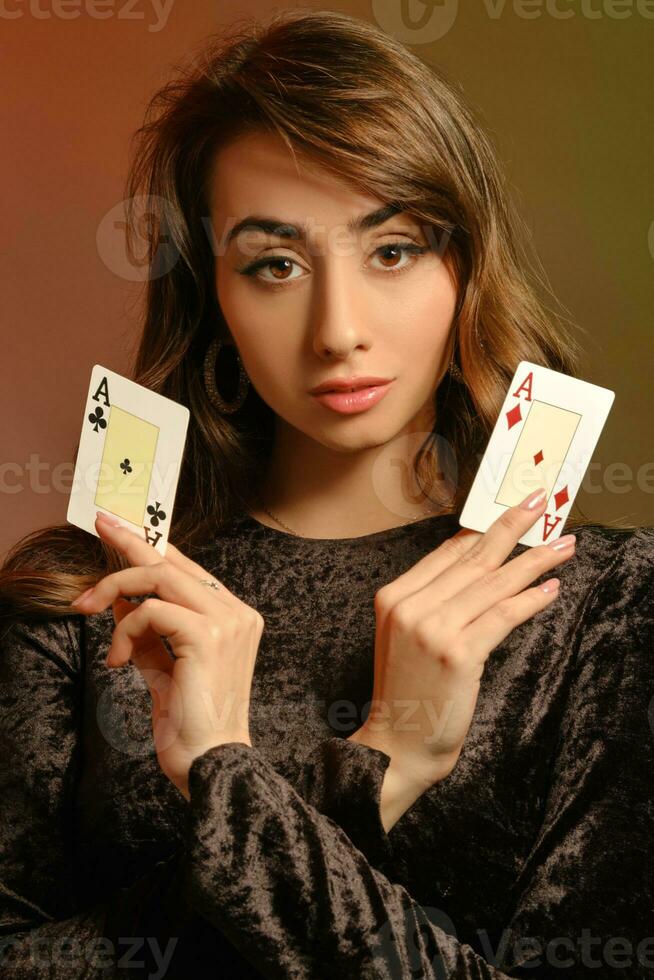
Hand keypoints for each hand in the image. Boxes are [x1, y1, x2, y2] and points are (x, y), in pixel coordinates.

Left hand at [71, 512, 263, 800]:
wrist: (210, 764)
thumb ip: (147, 631)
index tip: (120, 527)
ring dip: (114, 589)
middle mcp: (237, 613)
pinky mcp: (209, 636)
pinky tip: (117, 661)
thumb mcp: (162, 666)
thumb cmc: (190, 723)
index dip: (153, 545)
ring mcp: (228, 622)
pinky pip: (151, 611)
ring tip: (87, 610)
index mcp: (234, 618)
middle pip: (174, 563)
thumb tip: (120, 600)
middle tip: (98, 530)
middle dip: (129, 545)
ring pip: (160, 577)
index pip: (188, 568)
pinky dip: (123, 631)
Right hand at [349, 489, 575, 791]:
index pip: (447, 553)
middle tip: (540, 503)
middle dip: (512, 527)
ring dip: (534, 562)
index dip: (483, 529)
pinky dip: (529, 601)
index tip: (512, 511)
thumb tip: (476, 560)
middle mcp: (410, 607)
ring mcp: (433, 629)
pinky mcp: (458, 654)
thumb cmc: (409, 691)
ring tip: (563, 546)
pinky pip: (502, 616)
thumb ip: (433, 599)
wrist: (397, 744)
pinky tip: (550, 589)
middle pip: (472, 559)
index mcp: (393, 597)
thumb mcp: (406, 635)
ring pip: (492, 584)